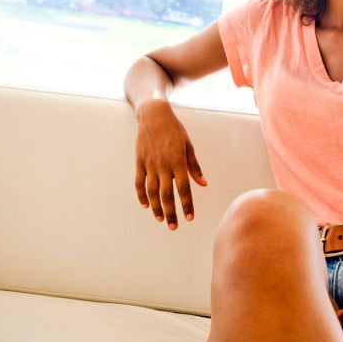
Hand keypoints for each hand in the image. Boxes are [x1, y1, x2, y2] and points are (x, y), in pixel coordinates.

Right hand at [133, 98, 207, 228]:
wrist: (154, 115)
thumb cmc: (174, 129)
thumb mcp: (188, 145)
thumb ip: (194, 166)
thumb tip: (203, 183)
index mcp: (178, 161)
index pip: (184, 188)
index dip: (187, 204)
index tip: (190, 218)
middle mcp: (163, 165)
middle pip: (167, 194)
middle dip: (171, 212)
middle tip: (174, 227)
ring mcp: (149, 164)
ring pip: (152, 191)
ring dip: (156, 207)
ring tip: (161, 219)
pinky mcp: (139, 162)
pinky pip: (139, 182)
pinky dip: (141, 195)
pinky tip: (145, 205)